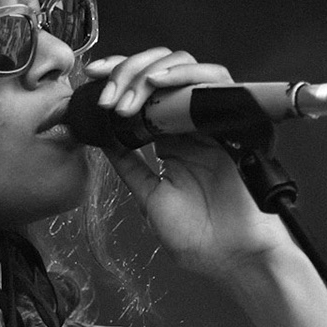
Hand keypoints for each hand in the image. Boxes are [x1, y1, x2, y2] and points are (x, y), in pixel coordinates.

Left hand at [82, 50, 292, 280]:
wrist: (234, 257)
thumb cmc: (198, 239)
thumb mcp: (150, 199)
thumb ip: (130, 167)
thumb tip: (104, 140)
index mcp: (169, 144)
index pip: (142, 96)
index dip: (118, 79)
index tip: (92, 79)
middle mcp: (188, 128)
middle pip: (159, 74)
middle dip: (127, 69)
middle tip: (106, 87)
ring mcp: (209, 123)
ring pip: (182, 68)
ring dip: (150, 72)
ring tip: (130, 92)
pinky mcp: (230, 122)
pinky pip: (212, 82)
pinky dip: (184, 74)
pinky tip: (159, 82)